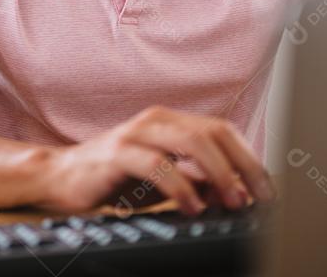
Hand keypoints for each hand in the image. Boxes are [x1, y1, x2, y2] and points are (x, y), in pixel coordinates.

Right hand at [35, 105, 274, 214]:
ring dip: (218, 173)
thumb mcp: (164, 178)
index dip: (249, 158)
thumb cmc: (114, 177)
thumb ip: (196, 179)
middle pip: (212, 133)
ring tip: (230, 201)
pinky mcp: (116, 153)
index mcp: (170, 122)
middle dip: (241, 166)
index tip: (266, 191)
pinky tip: (191, 206)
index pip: (221, 130)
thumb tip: (236, 192)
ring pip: (190, 142)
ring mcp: (135, 133)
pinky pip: (157, 164)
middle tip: (255, 198)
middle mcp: (156, 120)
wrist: (59, 177)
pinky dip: (181, 186)